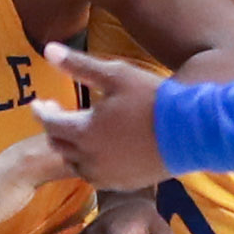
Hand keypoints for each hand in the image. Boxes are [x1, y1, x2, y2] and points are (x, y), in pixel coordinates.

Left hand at [31, 44, 171, 191]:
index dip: (41, 111)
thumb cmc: (154, 99)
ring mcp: (106, 175)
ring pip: (74, 162)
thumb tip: (47, 49)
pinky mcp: (123, 184)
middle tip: (58, 112)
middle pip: (58, 144)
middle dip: (53, 127)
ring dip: (70, 147)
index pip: (49, 123)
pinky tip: (99, 149)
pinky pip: (95, 175)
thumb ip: (78, 65)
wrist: (193, 132)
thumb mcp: (116, 75)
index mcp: (84, 131)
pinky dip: (90, 162)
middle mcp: (89, 158)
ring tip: (78, 130)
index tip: (39, 102)